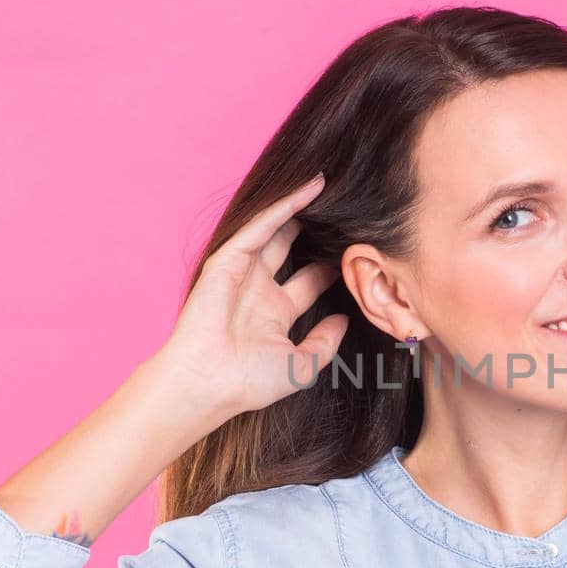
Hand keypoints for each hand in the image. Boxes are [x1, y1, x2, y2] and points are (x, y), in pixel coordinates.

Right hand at [155, 173, 348, 420]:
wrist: (211, 383)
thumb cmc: (249, 381)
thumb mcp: (301, 364)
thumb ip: (325, 342)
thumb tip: (345, 319)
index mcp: (275, 314)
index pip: (309, 281)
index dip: (330, 265)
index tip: (356, 249)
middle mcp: (259, 290)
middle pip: (291, 249)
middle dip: (314, 231)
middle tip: (341, 209)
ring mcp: (242, 274)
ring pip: (276, 231)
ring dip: (299, 208)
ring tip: (327, 184)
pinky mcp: (228, 261)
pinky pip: (260, 227)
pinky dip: (283, 207)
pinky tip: (307, 190)